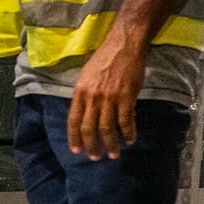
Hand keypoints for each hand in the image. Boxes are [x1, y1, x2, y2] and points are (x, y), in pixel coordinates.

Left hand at [68, 42, 145, 159]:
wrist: (123, 46)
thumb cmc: (104, 60)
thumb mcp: (86, 76)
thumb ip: (84, 96)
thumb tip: (84, 114)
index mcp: (80, 92)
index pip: (73, 120)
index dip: (74, 137)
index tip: (76, 150)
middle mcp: (92, 97)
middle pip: (89, 128)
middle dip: (92, 145)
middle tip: (96, 157)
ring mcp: (109, 98)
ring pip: (107, 128)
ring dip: (111, 144)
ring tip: (114, 154)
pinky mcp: (126, 97)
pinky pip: (126, 120)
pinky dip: (128, 132)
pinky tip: (130, 140)